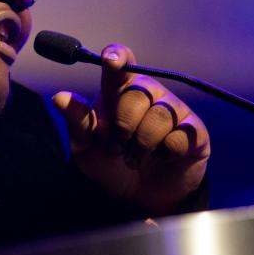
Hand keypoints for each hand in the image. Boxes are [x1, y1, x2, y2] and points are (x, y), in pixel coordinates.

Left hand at [51, 43, 209, 214]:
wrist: (135, 197)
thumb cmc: (109, 163)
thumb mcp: (85, 145)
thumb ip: (76, 120)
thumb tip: (59, 97)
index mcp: (118, 91)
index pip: (121, 63)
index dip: (118, 57)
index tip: (111, 60)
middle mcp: (147, 94)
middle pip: (137, 93)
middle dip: (123, 126)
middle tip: (117, 147)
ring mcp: (172, 111)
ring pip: (159, 116)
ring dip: (142, 145)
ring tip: (135, 159)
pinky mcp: (194, 132)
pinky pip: (181, 135)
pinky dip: (166, 152)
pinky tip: (162, 157)